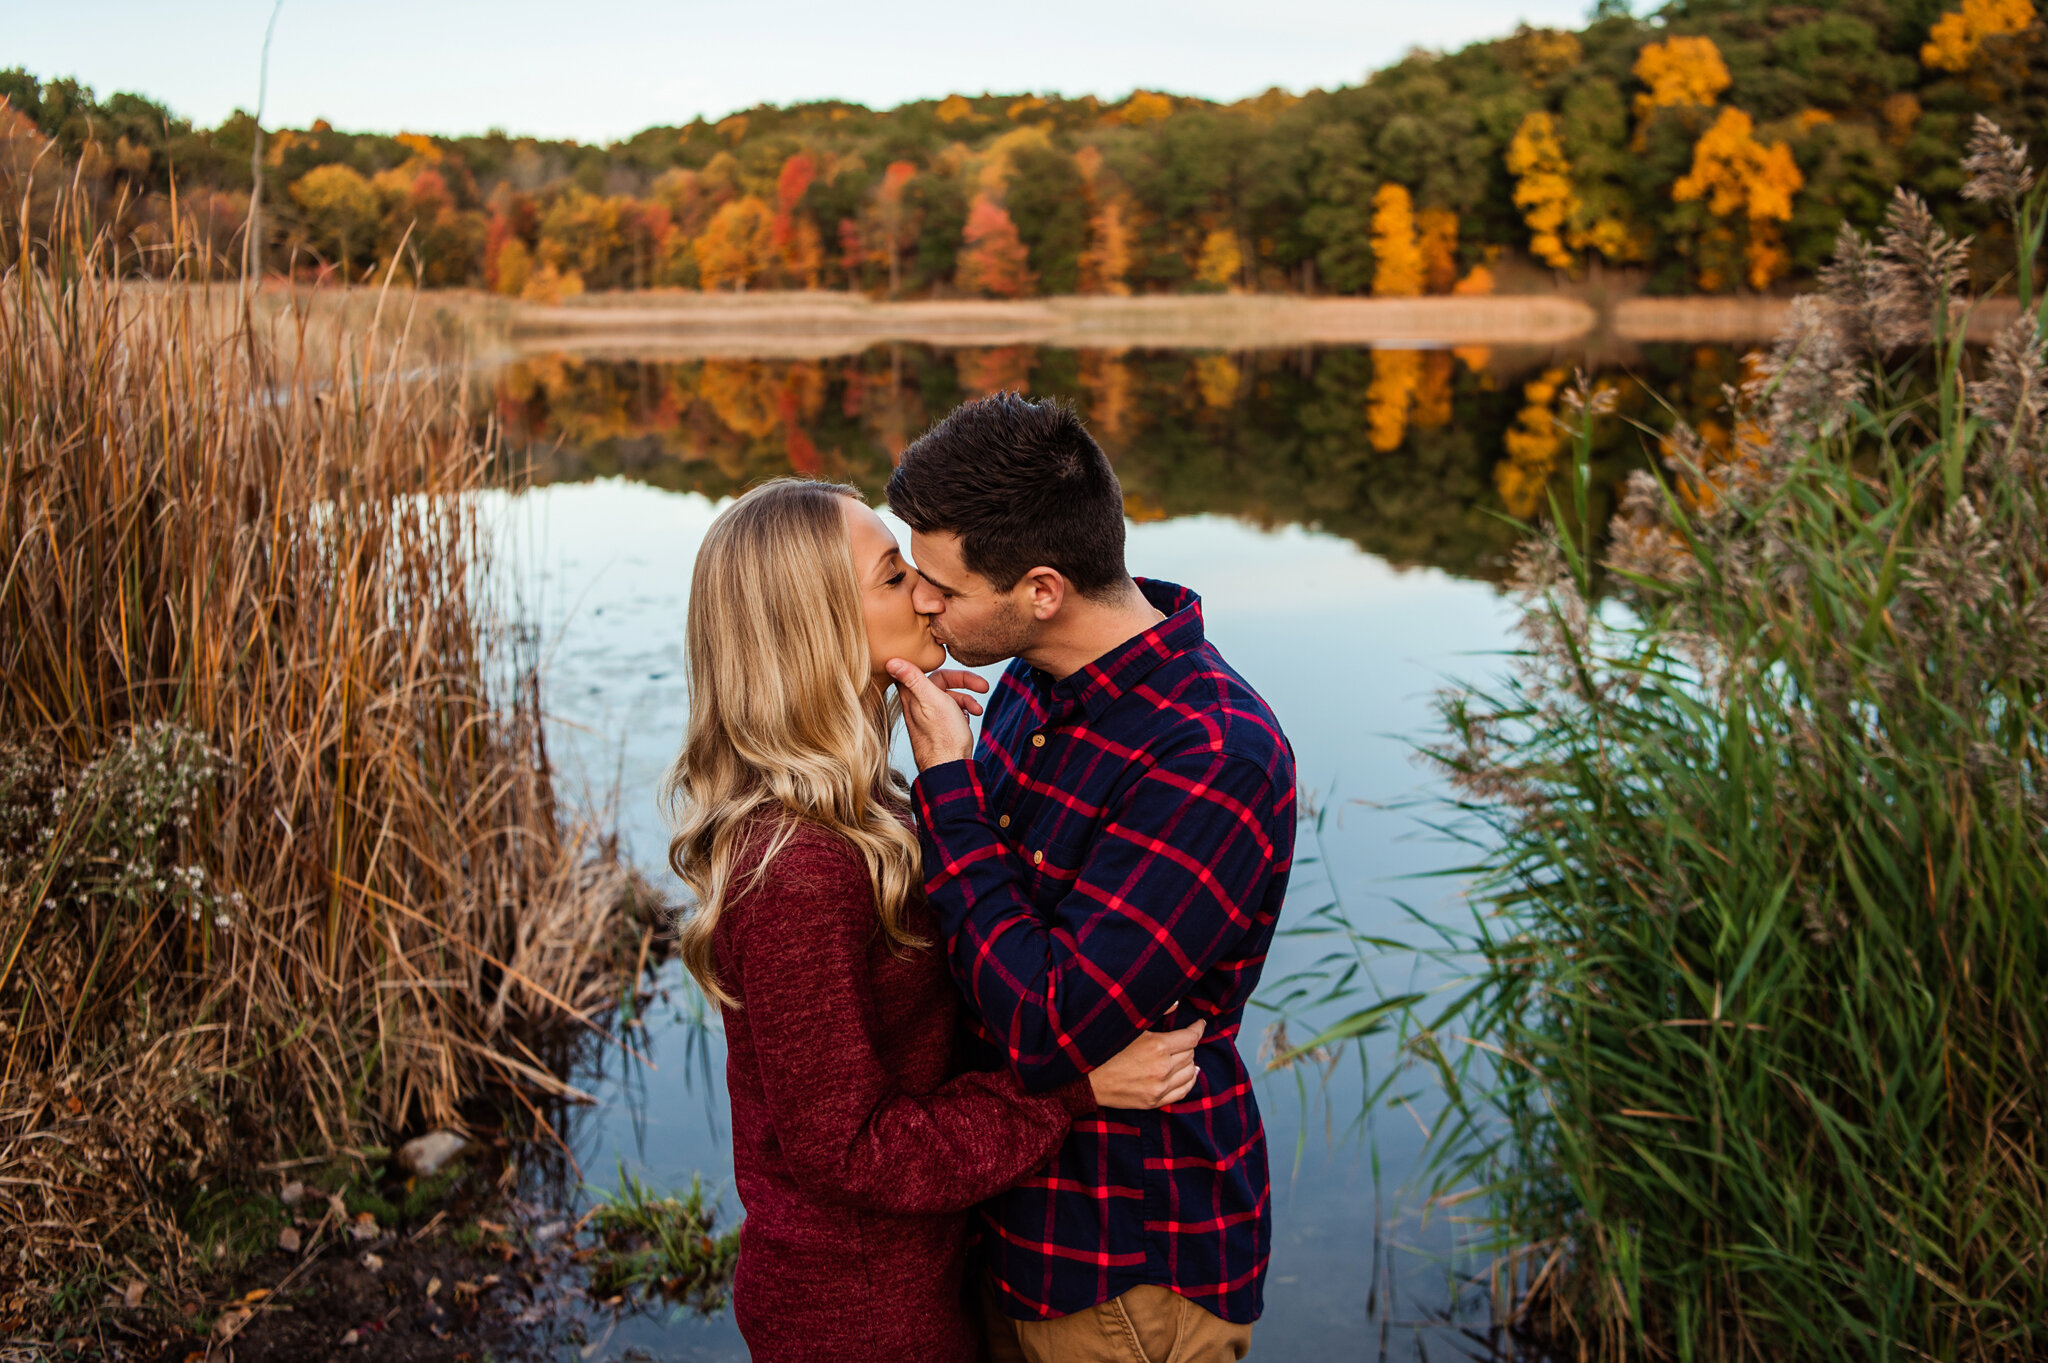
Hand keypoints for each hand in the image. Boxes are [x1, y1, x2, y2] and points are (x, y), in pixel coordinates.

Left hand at [885, 661, 986, 770]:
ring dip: (967, 700)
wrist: (950, 768)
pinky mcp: (936, 727)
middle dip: (964, 684)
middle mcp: (917, 704)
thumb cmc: (943, 737)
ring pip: (948, 697)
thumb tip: (890, 660)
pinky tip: (968, 719)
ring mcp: (927, 716)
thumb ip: (913, 678)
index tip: (968, 675)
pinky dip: (962, 712)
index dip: (950, 671)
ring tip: (978, 710)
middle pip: (942, 682)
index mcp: (913, 696)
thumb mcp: (931, 700)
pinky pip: (950, 711)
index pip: (929, 670)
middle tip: (984, 686)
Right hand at [1086, 1017, 1205, 1109]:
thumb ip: (1156, 1011)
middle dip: (1189, 1043)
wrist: (1084, 1079)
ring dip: (1190, 1061)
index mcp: (1157, 1046)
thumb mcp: (1128, 1024)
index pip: (1191, 1037)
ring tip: (1184, 1055)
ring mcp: (1159, 1088)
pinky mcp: (1154, 1102)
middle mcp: (1162, 1068)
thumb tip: (1178, 1003)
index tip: (1199, 1023)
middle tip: (1183, 1037)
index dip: (1198, 1028)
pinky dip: (1188, 1081)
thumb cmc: (1104, 1047)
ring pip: (1190, 1072)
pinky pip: (1182, 1092)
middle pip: (1191, 1053)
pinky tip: (1188, 1074)